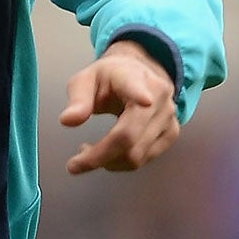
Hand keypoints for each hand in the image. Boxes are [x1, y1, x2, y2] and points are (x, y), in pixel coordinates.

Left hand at [60, 40, 179, 174]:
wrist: (139, 74)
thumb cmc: (109, 79)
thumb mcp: (86, 80)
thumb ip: (78, 100)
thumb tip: (67, 121)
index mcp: (134, 78)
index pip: (137, 88)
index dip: (140, 94)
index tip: (144, 101)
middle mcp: (158, 98)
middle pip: (129, 137)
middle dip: (99, 157)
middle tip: (73, 164)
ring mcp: (169, 117)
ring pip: (137, 155)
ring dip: (108, 162)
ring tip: (88, 151)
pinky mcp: (171, 133)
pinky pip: (145, 159)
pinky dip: (122, 163)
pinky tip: (108, 152)